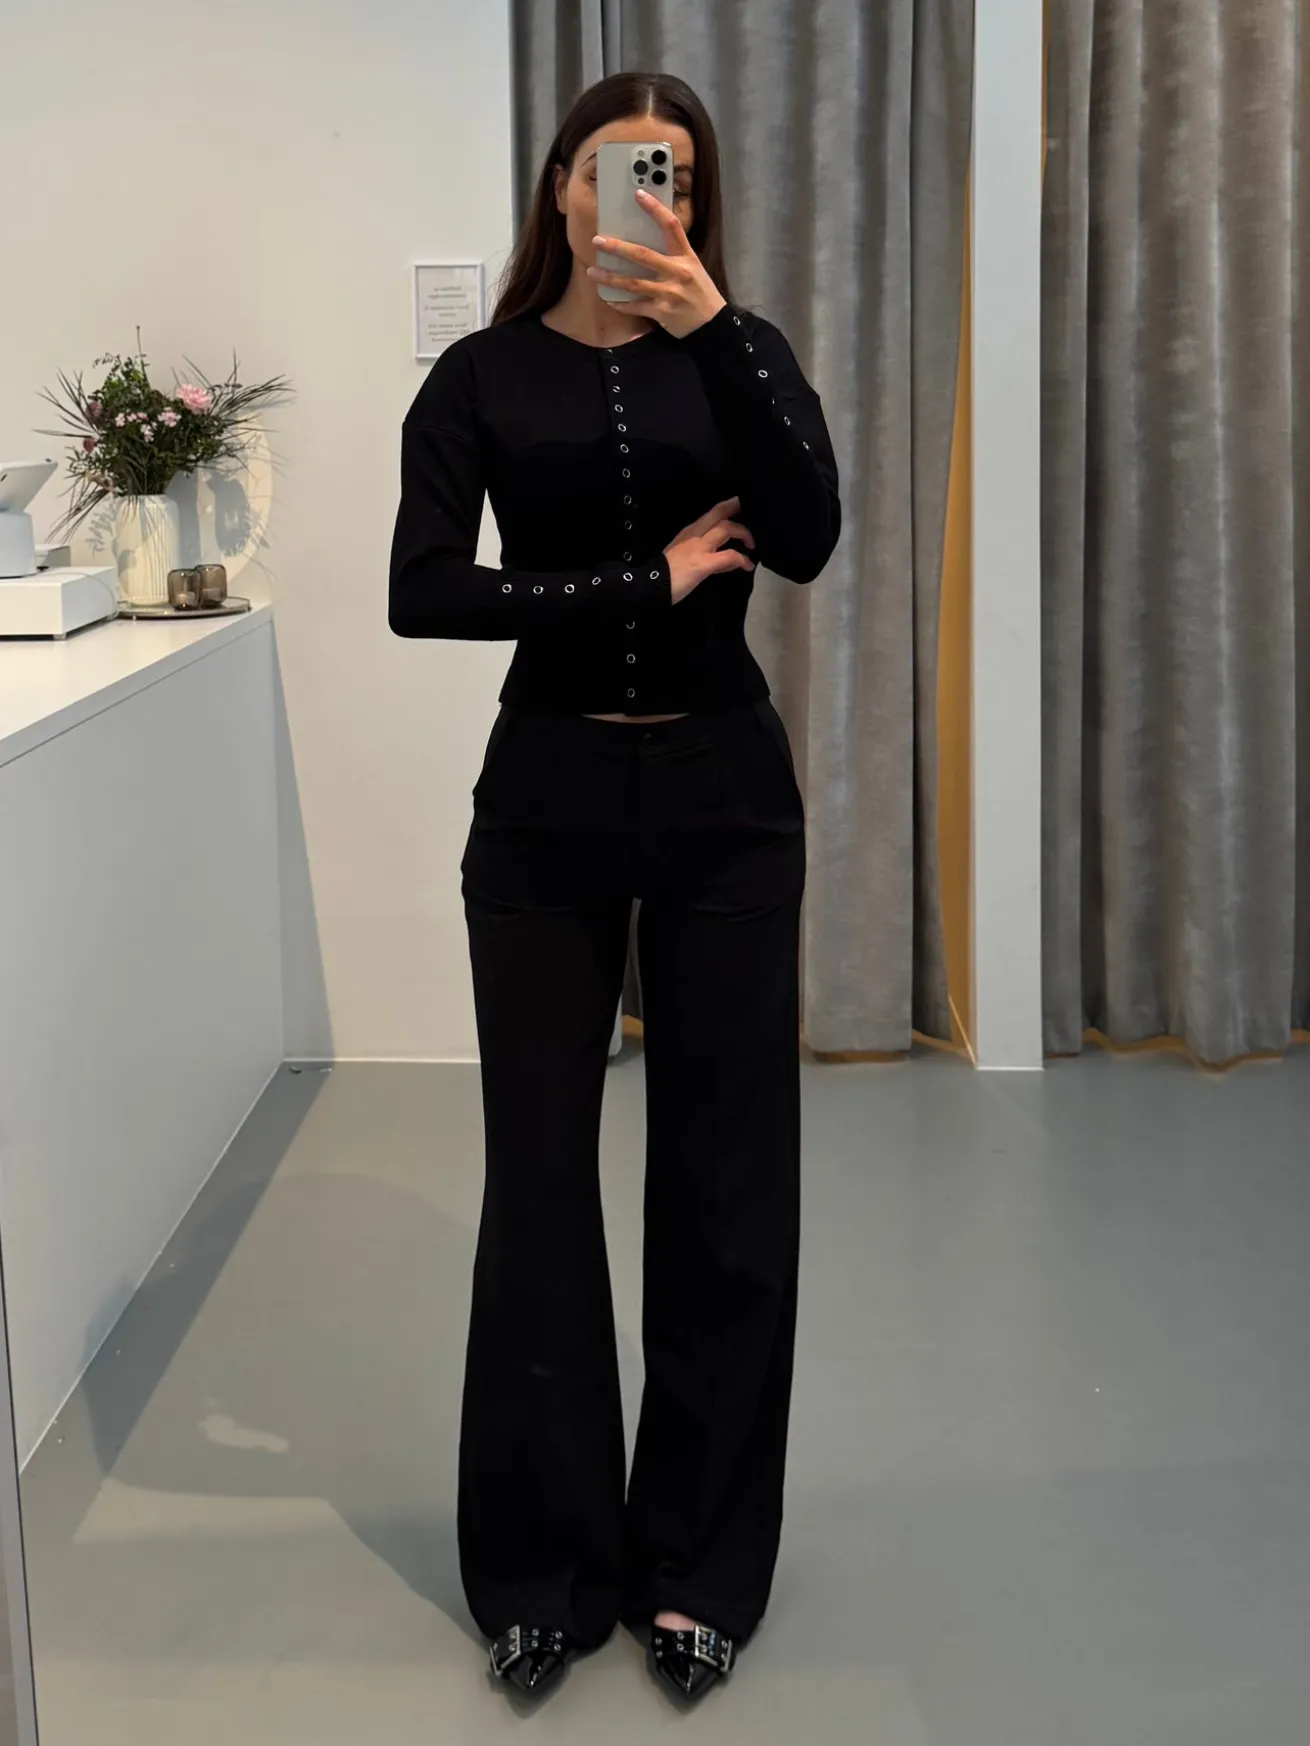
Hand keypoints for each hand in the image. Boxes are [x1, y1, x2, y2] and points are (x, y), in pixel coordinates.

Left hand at [587, 191, 727, 338]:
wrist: (713, 324)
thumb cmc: (700, 292)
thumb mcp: (693, 268)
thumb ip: (673, 256)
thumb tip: (645, 241)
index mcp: (686, 257)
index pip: (671, 226)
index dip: (655, 209)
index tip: (639, 194)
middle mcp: (677, 272)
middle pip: (643, 255)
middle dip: (617, 247)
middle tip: (598, 241)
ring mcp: (669, 293)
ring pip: (633, 283)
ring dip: (610, 278)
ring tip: (592, 272)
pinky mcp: (662, 312)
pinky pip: (636, 306)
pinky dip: (620, 304)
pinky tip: (608, 298)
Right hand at [665, 497, 754, 602]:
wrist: (650, 586)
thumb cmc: (664, 573)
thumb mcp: (681, 554)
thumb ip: (700, 550)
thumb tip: (722, 556)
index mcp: (689, 531)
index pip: (711, 513)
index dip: (727, 507)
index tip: (740, 508)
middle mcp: (695, 534)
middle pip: (719, 512)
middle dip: (737, 508)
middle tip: (754, 511)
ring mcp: (699, 547)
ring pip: (727, 528)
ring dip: (744, 534)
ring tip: (752, 545)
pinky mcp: (703, 563)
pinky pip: (729, 556)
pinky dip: (742, 559)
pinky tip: (748, 566)